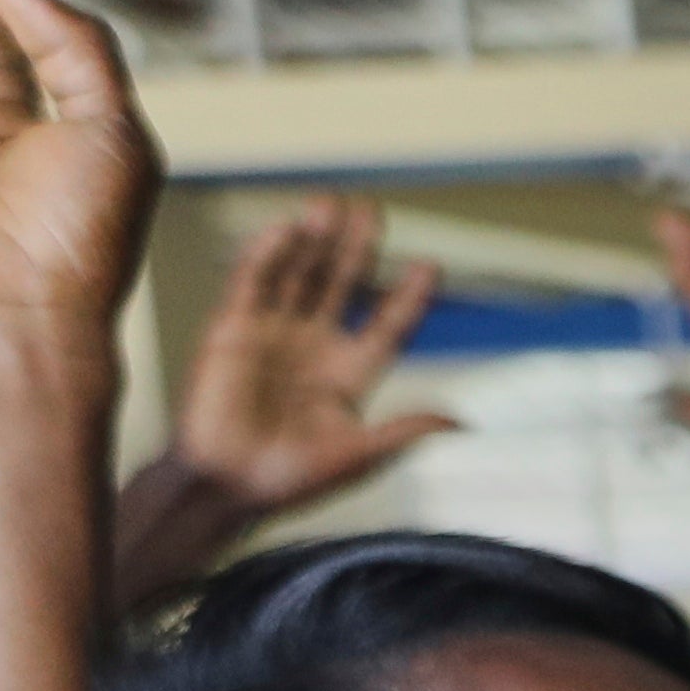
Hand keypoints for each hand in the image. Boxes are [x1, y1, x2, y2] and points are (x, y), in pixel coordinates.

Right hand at [156, 194, 452, 520]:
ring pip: (299, 274)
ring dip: (313, 241)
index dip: (408, 298)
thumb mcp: (360, 455)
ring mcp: (273, 333)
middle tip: (371, 210)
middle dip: (357, 250)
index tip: (430, 267)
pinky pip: (252, 283)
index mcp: (350, 374)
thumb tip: (462, 422)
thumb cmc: (292, 480)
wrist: (227, 486)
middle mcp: (314, 345)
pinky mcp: (232, 328)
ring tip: (330, 204)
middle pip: (342, 285)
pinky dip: (267, 255)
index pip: (387, 324)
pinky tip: (286, 229)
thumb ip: (406, 430)